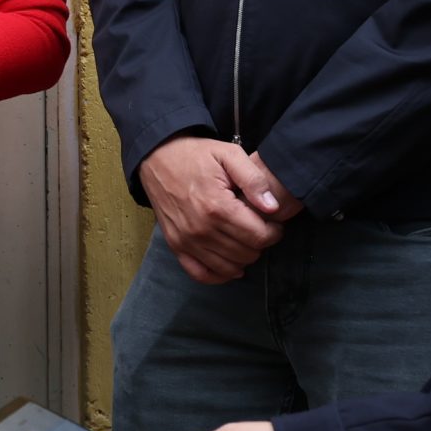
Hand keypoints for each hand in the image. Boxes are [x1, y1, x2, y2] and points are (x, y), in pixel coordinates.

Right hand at [139, 137, 298, 283]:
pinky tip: (229, 265)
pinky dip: (218, 275)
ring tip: (245, 239)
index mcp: (217, 207)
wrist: (157, 157)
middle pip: (246, 254)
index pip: (259, 236)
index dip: (274, 232)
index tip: (273, 222)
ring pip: (228, 267)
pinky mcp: (176, 245)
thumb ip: (254, 180)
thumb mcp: (229, 155)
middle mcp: (201, 229)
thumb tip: (272, 208)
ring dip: (243, 258)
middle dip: (260, 243)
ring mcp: (186, 241)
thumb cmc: (196, 155)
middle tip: (259, 228)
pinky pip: (201, 274)